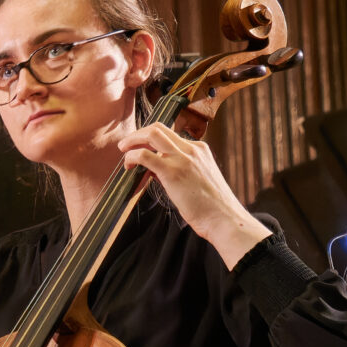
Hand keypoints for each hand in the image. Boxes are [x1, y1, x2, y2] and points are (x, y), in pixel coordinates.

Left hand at [118, 122, 269, 268]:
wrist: (223, 218)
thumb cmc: (211, 206)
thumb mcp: (198, 179)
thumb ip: (181, 170)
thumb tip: (156, 170)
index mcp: (199, 149)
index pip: (170, 134)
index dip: (150, 139)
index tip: (140, 149)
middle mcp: (192, 149)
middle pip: (159, 127)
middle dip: (138, 134)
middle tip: (126, 145)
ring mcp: (182, 159)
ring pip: (151, 134)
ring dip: (132, 140)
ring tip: (123, 151)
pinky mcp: (172, 172)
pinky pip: (144, 155)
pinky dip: (131, 157)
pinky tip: (129, 166)